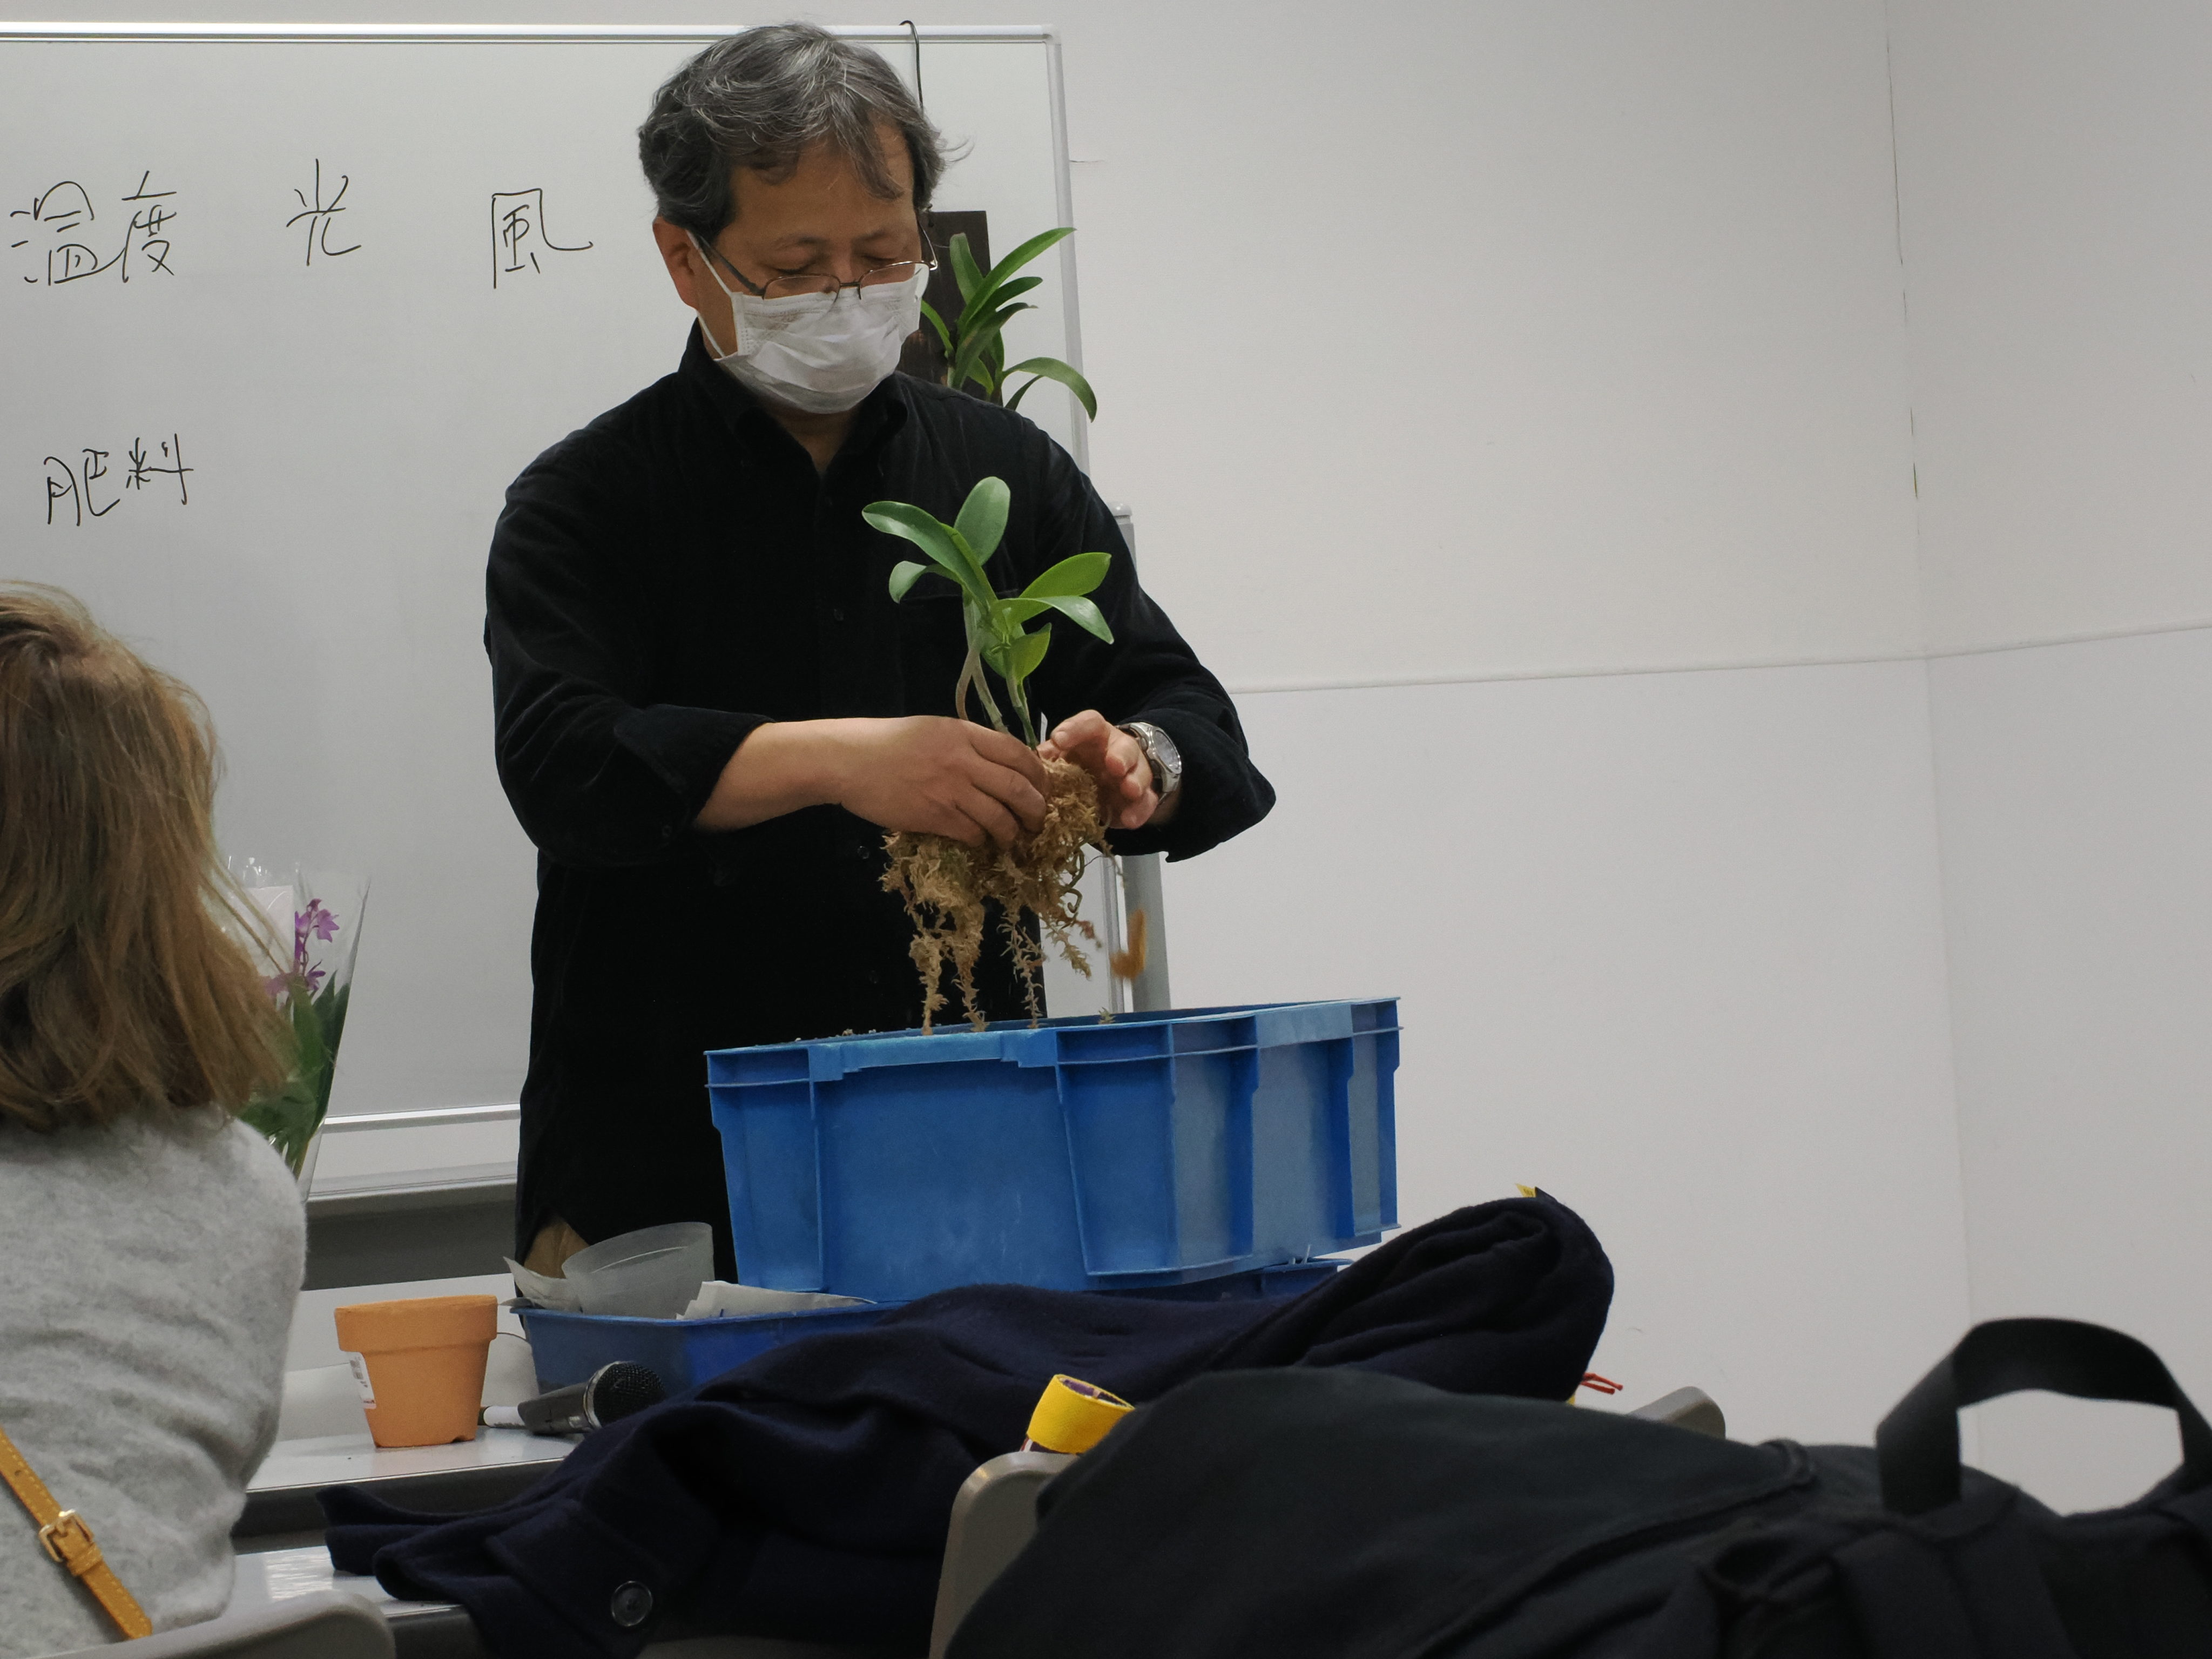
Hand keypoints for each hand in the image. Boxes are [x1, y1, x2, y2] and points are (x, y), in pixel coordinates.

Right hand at [698, 717, 1047, 844]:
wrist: (848, 760)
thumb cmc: (889, 743)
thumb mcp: (934, 730)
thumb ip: (968, 744)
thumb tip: (1002, 765)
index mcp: (964, 734)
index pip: (1019, 754)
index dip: (1039, 775)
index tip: (1043, 789)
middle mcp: (962, 760)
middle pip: (1018, 788)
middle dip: (1036, 809)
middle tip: (1037, 821)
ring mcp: (949, 789)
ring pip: (999, 817)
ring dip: (1012, 832)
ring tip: (1013, 838)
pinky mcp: (933, 816)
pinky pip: (972, 833)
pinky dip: (982, 840)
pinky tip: (980, 841)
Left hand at [1039, 709, 1167, 830]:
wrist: (1107, 782)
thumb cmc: (1081, 764)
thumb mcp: (1065, 757)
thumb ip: (1052, 756)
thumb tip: (1038, 757)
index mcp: (1096, 736)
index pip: (1090, 723)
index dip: (1075, 729)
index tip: (1059, 740)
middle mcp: (1118, 750)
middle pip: (1125, 747)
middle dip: (1121, 755)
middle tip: (1114, 765)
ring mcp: (1132, 774)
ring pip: (1140, 773)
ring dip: (1135, 781)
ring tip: (1130, 790)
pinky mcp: (1140, 798)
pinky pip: (1146, 802)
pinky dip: (1139, 811)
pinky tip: (1130, 820)